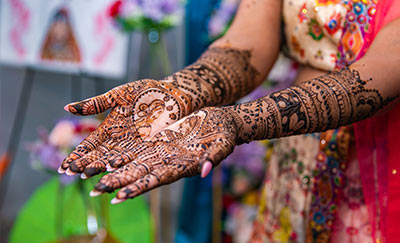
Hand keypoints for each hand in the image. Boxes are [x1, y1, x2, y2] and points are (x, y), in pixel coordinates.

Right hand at [58, 79, 190, 176]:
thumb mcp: (118, 95)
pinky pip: (132, 159)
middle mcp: (118, 140)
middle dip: (84, 164)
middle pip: (98, 155)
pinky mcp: (147, 148)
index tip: (64, 167)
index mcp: (108, 128)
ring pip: (112, 160)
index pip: (89, 145)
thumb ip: (95, 103)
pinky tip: (112, 172)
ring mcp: (132, 145)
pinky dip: (121, 166)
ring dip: (100, 168)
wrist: (172, 94)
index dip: (77, 155)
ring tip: (87, 176)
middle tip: (71, 174)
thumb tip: (66, 108)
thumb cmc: (146, 91)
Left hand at [89, 107, 237, 202]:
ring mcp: (161, 152)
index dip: (138, 188)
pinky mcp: (158, 140)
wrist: (220, 120)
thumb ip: (213, 158)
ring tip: (90, 176)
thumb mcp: (222, 145)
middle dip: (117, 183)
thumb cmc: (224, 134)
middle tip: (94, 191)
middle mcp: (167, 162)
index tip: (119, 197)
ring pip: (132, 162)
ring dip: (112, 169)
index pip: (156, 180)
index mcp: (181, 167)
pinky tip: (104, 157)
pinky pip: (135, 147)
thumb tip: (204, 171)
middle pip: (138, 175)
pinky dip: (120, 152)